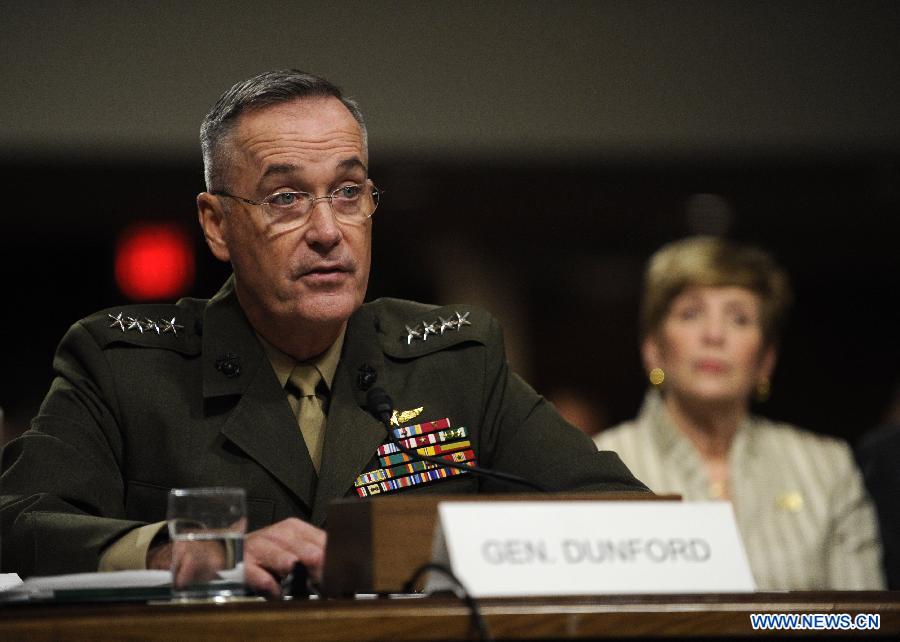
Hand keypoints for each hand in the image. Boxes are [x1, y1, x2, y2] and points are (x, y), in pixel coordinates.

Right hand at [147, 517, 325, 597]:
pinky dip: (265, 582)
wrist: (223, 553)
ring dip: (288, 563)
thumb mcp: (291, 550)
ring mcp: (257, 548)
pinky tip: (275, 591)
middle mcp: (276, 534)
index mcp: (293, 529)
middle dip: (313, 559)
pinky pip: (254, 572)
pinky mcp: (240, 564)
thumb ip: (313, 557)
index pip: (318, 539)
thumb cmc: (266, 555)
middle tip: (325, 572)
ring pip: (277, 553)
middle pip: (300, 545)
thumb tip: (340, 572)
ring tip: (298, 572)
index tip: (341, 570)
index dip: (331, 554)